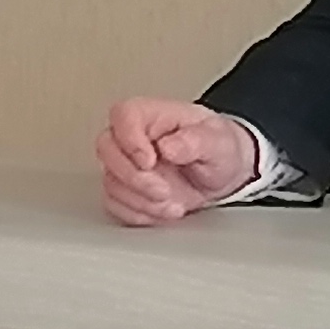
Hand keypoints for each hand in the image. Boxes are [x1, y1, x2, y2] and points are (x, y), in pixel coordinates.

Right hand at [96, 97, 261, 226]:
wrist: (223, 173)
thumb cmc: (217, 147)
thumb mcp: (218, 142)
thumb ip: (196, 141)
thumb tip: (169, 146)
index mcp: (152, 114)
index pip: (123, 115)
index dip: (130, 140)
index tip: (150, 162)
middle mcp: (133, 136)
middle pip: (107, 149)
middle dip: (134, 178)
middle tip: (164, 191)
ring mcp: (126, 163)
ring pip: (111, 182)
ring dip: (141, 201)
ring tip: (174, 204)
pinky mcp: (126, 189)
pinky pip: (115, 204)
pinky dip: (139, 214)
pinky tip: (163, 211)